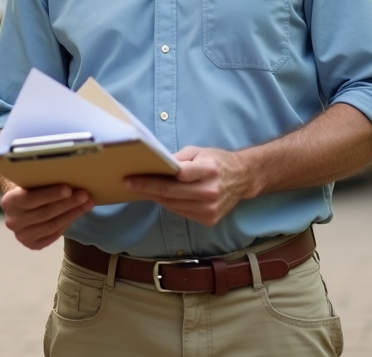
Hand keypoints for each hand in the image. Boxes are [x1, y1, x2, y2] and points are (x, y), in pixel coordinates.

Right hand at [0, 184, 93, 249]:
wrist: (19, 205)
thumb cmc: (28, 188)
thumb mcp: (29, 181)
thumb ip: (41, 180)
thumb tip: (68, 173)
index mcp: (9, 202)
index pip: (30, 199)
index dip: (50, 194)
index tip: (68, 188)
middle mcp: (13, 222)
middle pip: (44, 213)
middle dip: (67, 204)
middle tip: (84, 195)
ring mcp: (22, 236)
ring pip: (52, 225)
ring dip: (72, 213)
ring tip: (87, 203)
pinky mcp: (32, 245)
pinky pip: (54, 234)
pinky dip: (68, 223)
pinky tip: (78, 213)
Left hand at [124, 145, 250, 226]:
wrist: (243, 179)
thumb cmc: (218, 161)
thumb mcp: (199, 151)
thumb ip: (179, 158)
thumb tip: (156, 165)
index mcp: (209, 170)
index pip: (176, 176)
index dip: (152, 178)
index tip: (132, 177)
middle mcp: (210, 191)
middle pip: (170, 194)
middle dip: (146, 189)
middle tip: (128, 184)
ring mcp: (210, 208)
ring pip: (173, 205)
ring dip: (155, 197)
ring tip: (141, 189)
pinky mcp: (209, 219)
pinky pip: (181, 212)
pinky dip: (169, 205)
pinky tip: (160, 197)